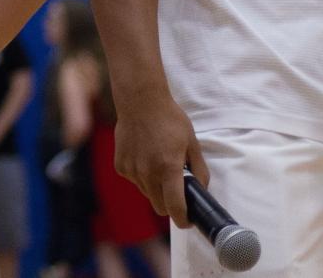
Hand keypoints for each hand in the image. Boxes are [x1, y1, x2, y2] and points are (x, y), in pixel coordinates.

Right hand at [113, 90, 206, 227]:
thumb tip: (202, 189)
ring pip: (147, 194)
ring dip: (155, 188)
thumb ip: (199, 170)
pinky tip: (145, 156)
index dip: (183, 220)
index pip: (175, 208)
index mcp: (168, 169)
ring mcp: (132, 170)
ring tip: (159, 165)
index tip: (188, 220)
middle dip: (170, 204)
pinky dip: (142, 176)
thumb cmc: (169, 119)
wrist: (140, 101)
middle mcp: (147, 173)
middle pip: (159, 207)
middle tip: (176, 189)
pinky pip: (135, 181)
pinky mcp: (121, 165)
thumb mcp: (192, 143)